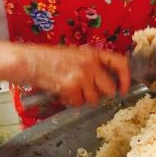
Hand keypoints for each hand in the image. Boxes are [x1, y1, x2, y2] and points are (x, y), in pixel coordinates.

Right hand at [15, 45, 130, 106]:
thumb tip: (109, 85)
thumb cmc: (50, 59)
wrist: (29, 61)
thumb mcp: (76, 56)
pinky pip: (78, 103)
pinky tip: (62, 93)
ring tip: (70, 90)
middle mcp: (90, 63)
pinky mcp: (71, 86)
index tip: (123, 90)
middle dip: (99, 95)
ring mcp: (82, 75)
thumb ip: (93, 67)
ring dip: (83, 99)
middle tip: (86, 92)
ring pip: (94, 99)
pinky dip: (70, 102)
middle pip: (109, 89)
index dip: (125, 79)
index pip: (120, 63)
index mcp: (93, 53)